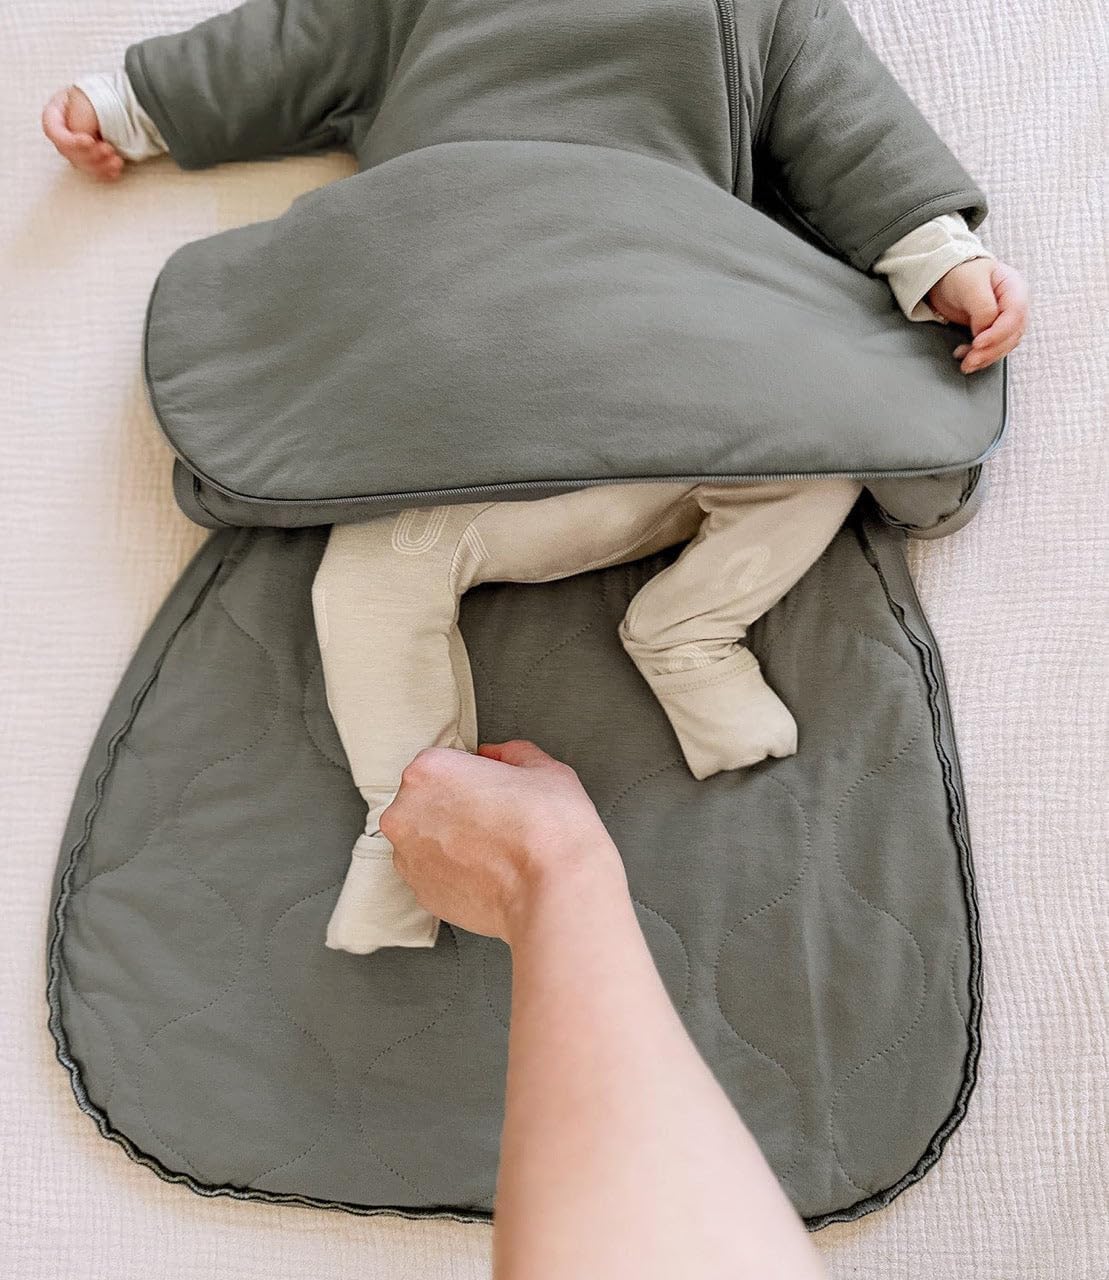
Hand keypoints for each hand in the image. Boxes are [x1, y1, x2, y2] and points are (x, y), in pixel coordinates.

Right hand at [41, 86, 123, 180]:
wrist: (129, 101)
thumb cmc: (105, 96)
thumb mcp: (85, 102)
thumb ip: (76, 122)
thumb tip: (79, 142)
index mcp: (56, 111)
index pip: (52, 130)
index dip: (69, 141)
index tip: (89, 141)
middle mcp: (64, 129)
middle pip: (68, 151)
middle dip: (89, 154)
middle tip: (108, 149)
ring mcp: (78, 144)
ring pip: (81, 163)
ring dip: (99, 165)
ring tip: (117, 160)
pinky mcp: (93, 156)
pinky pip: (94, 170)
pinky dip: (105, 172)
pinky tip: (116, 170)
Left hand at [379, 739, 626, 945]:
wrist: (555, 890)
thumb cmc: (549, 827)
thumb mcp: (541, 767)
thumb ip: (510, 754)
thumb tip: (498, 756)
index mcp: (429, 770)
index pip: (442, 764)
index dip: (472, 776)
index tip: (491, 790)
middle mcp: (406, 812)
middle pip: (427, 801)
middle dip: (455, 808)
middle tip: (494, 820)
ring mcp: (408, 857)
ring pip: (426, 840)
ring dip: (451, 841)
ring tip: (493, 849)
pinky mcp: (421, 894)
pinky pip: (433, 874)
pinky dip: (454, 872)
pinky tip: (487, 872)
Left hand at [927, 257, 1028, 373]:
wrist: (947, 277)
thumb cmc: (961, 273)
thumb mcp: (971, 284)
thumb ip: (982, 307)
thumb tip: (985, 331)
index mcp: (1014, 288)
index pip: (1015, 315)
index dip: (998, 333)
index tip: (977, 343)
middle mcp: (1014, 305)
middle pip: (1012, 334)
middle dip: (991, 351)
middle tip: (970, 360)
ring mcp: (1006, 319)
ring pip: (1004, 345)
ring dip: (986, 358)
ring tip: (966, 363)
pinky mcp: (994, 331)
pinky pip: (994, 348)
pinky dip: (981, 357)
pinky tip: (967, 358)